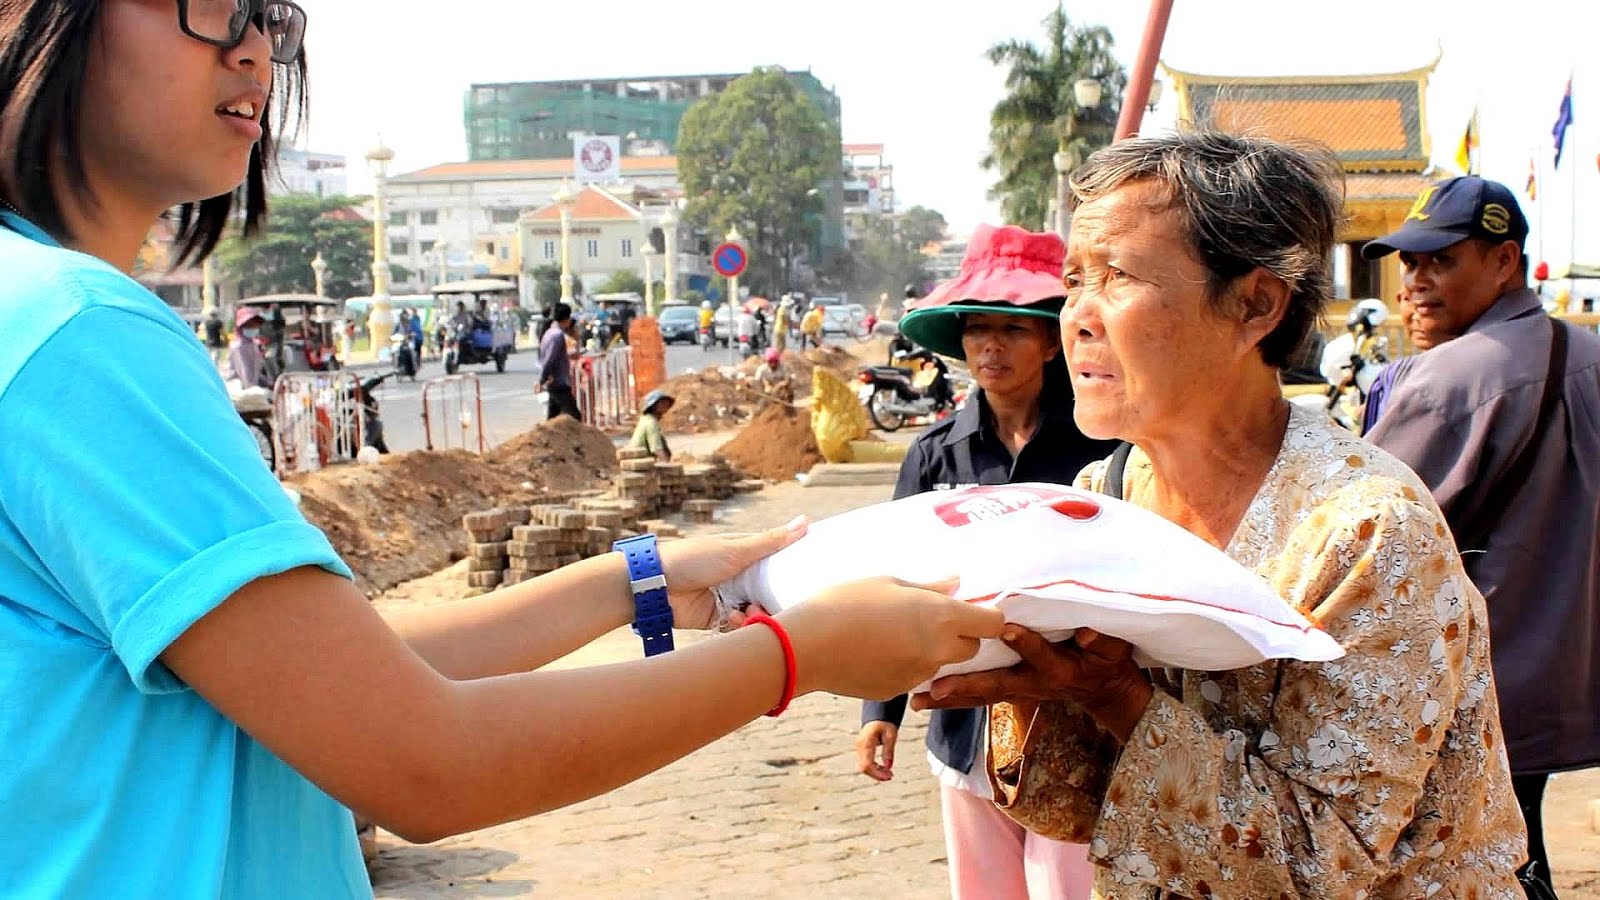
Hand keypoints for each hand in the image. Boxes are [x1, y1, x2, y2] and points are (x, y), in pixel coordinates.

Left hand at [656, 516, 807, 629]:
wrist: (655, 586)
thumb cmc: (693, 559)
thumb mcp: (736, 549)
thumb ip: (771, 541)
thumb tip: (806, 521)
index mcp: (746, 556)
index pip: (778, 565)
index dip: (792, 573)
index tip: (809, 581)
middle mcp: (741, 578)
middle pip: (771, 593)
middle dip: (776, 601)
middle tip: (780, 603)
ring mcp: (730, 599)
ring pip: (758, 612)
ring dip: (757, 614)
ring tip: (750, 610)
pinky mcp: (718, 620)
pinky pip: (740, 627)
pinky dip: (741, 625)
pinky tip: (734, 617)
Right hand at [779, 577, 1003, 700]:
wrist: (808, 646)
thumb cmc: (846, 602)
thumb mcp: (888, 583)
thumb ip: (929, 588)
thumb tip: (956, 584)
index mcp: (941, 617)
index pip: (993, 623)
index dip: (986, 616)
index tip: (970, 608)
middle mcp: (938, 650)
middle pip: (971, 648)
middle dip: (959, 635)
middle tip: (929, 619)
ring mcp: (919, 675)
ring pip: (940, 663)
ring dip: (930, 650)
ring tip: (894, 632)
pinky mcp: (898, 691)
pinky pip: (913, 676)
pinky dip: (904, 665)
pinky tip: (876, 651)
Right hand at [856, 722, 897, 781]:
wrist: (878, 715)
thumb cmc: (885, 723)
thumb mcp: (891, 735)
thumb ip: (889, 751)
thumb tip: (889, 767)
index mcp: (866, 742)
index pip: (867, 764)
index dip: (877, 774)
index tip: (889, 776)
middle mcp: (860, 746)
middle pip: (864, 768)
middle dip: (877, 775)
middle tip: (891, 776)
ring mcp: (859, 748)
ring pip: (863, 767)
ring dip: (876, 772)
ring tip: (889, 773)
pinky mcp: (861, 750)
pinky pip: (865, 763)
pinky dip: (874, 768)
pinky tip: (884, 768)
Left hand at [911, 626, 1153, 743]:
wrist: (1103, 689)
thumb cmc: (1106, 661)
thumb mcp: (1113, 648)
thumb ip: (1102, 640)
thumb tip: (1087, 632)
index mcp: (1059, 668)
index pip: (1040, 654)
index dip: (1026, 643)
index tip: (1006, 628)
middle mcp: (1033, 682)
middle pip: (996, 684)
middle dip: (966, 686)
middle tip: (935, 688)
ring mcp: (1019, 689)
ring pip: (981, 695)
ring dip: (950, 698)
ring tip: (918, 701)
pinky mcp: (1009, 690)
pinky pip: (978, 696)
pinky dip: (953, 697)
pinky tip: (925, 698)